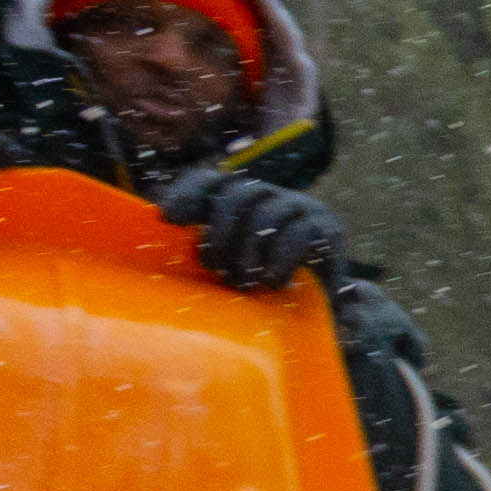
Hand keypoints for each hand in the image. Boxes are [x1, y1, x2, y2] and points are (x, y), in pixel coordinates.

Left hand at [164, 167, 355, 298]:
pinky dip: (280, 260)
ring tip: (244, 282)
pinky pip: (298, 234)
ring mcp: (303, 207)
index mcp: (244, 200)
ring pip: (265, 214)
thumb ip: (205, 244)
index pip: (212, 181)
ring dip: (248, 252)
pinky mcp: (328, 227)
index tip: (166, 217)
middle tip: (216, 269)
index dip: (188, 193)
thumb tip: (162, 214)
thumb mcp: (230, 266)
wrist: (324, 309)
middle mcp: (273, 195)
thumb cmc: (266, 289)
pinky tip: (272, 282)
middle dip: (220, 234)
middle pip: (236, 195)